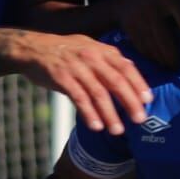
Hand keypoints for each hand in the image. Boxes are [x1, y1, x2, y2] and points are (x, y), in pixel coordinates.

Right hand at [14, 31, 150, 134]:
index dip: (138, 84)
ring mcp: (76, 67)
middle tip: (140, 119)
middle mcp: (91, 56)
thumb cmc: (64, 52)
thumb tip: (130, 76)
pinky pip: (79, 98)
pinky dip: (89, 113)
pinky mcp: (61, 77)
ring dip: (110, 114)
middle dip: (130, 102)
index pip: (126, 67)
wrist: (31, 48)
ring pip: (98, 93)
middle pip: (116, 81)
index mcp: (101, 50)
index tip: (148, 100)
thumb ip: (108, 62)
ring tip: (118, 130)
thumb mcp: (88, 48)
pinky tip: (96, 126)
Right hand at [116, 0, 179, 69]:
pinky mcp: (131, 29)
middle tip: (178, 65)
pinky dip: (151, 56)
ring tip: (170, 66)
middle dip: (172, 55)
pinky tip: (158, 61)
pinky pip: (142, 47)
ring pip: (153, 45)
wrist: (127, 1)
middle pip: (165, 37)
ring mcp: (140, 20)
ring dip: (162, 59)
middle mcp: (154, 9)